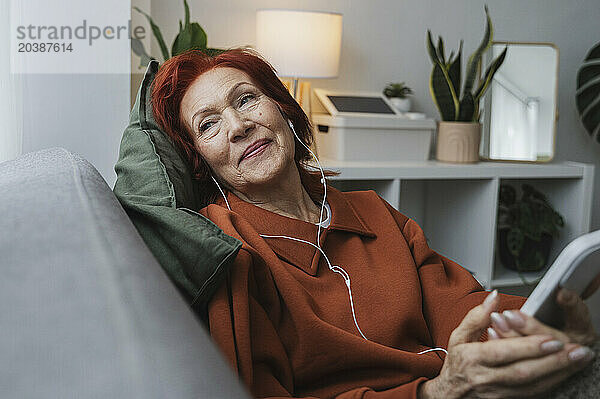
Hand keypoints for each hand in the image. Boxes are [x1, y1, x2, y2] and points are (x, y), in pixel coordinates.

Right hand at [418, 290, 594, 398]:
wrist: (451, 395)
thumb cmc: (457, 363)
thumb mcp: (458, 336)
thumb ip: (476, 316)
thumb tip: (494, 297)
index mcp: (472, 358)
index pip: (502, 352)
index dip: (528, 347)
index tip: (550, 338)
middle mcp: (486, 378)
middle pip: (523, 372)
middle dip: (553, 361)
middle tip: (575, 350)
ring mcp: (498, 393)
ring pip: (533, 386)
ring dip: (558, 373)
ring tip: (578, 360)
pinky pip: (534, 394)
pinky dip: (552, 383)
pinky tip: (565, 372)